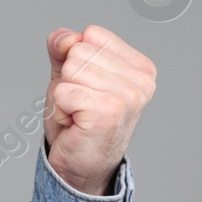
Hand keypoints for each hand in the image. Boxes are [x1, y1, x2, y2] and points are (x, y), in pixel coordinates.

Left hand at [43, 25, 155, 194]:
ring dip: (63, 97)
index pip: (91, 34)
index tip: (85, 88)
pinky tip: (75, 125)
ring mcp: (129, 96)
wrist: (80, 166)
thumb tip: (64, 36)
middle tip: (79, 106)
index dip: (74, 60)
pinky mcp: (109, 111)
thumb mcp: (68, 77)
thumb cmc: (77, 121)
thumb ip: (64, 50)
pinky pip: (62, 92)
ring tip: (78, 115)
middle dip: (67, 80)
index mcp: (140, 66)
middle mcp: (142, 80)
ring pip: (70, 71)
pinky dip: (60, 110)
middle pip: (78, 52)